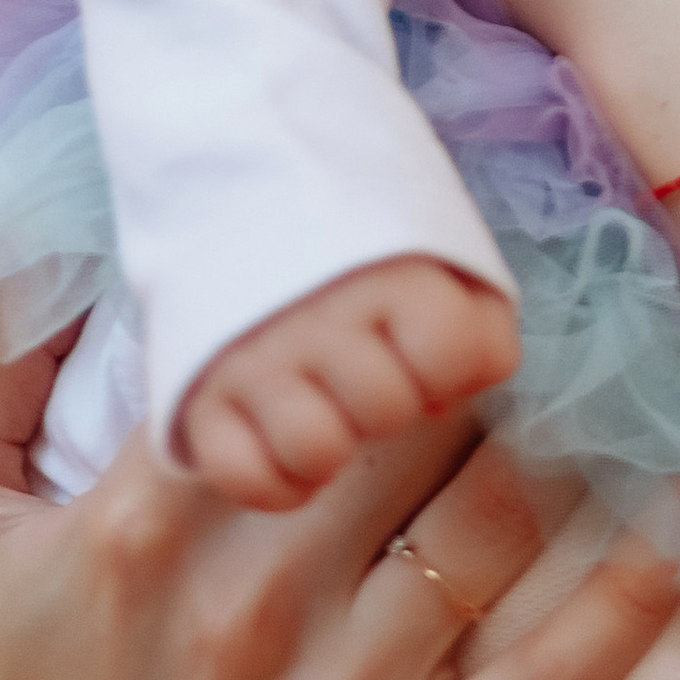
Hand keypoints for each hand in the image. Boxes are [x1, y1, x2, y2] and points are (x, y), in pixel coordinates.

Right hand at [0, 294, 678, 679]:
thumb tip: (35, 266)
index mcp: (148, 528)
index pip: (286, 354)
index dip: (363, 282)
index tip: (415, 230)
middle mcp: (253, 605)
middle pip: (412, 415)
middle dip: (474, 335)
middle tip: (530, 269)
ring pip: (497, 514)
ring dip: (566, 423)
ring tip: (612, 347)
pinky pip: (553, 674)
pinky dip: (633, 584)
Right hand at [178, 258, 520, 510]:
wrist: (248, 199)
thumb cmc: (366, 251)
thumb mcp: (442, 262)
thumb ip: (478, 327)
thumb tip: (455, 394)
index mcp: (390, 270)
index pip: (452, 355)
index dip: (448, 366)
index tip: (425, 348)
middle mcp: (320, 313)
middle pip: (387, 411)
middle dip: (391, 403)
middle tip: (368, 371)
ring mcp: (255, 357)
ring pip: (315, 452)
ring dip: (331, 446)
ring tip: (327, 409)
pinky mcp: (202, 397)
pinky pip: (245, 477)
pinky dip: (274, 479)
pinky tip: (286, 444)